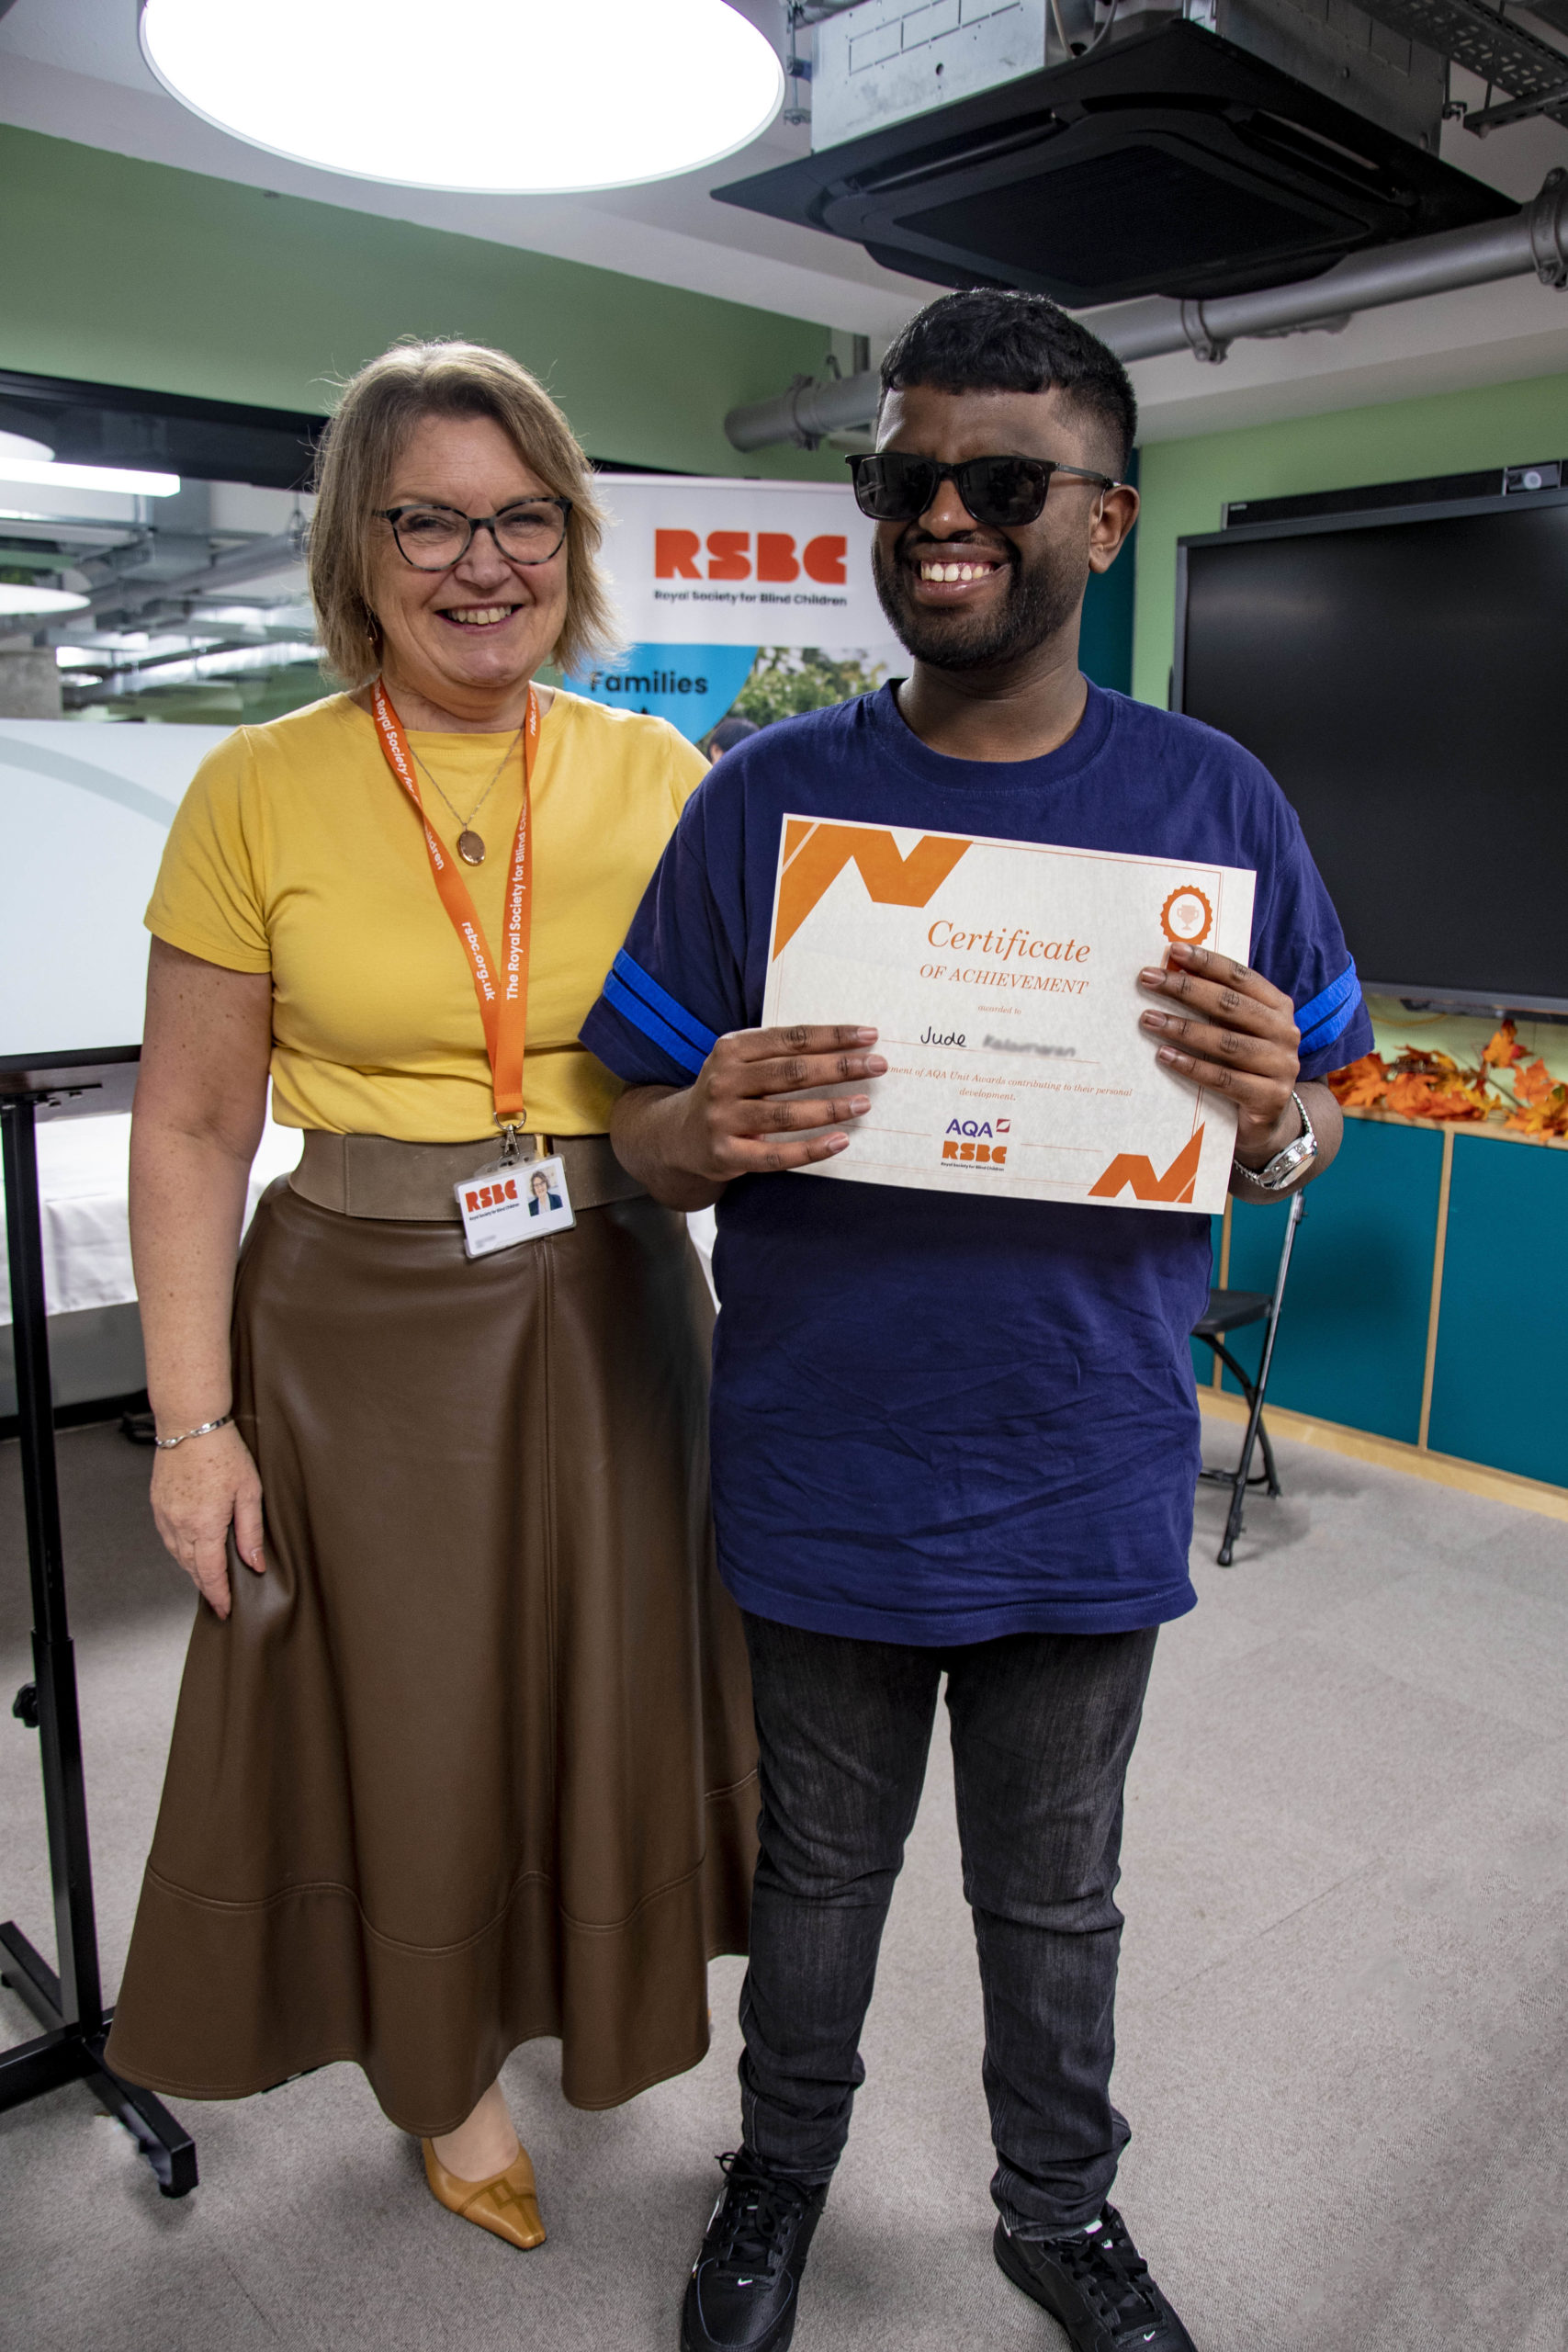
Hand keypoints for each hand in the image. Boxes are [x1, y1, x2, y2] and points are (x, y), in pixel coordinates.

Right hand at [149, 1421, 264, 1620]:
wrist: (191, 1425)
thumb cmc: (223, 1452)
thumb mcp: (249, 1491)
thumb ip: (251, 1531)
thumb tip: (254, 1563)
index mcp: (205, 1524)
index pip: (210, 1572)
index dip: (218, 1594)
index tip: (225, 1609)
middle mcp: (179, 1524)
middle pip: (191, 1568)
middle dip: (206, 1586)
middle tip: (219, 1599)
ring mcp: (165, 1515)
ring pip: (177, 1555)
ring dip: (193, 1570)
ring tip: (208, 1578)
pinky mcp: (157, 1505)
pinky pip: (168, 1538)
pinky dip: (180, 1550)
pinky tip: (191, 1550)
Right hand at [672, 1023, 886, 1180]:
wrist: (679, 1136)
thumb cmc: (728, 1092)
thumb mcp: (741, 1063)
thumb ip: (780, 1053)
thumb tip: (845, 1046)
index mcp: (732, 1049)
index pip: (790, 1039)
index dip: (832, 1037)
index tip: (868, 1036)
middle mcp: (724, 1080)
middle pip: (791, 1072)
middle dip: (839, 1068)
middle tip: (877, 1066)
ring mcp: (722, 1119)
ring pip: (786, 1114)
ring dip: (830, 1108)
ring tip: (863, 1104)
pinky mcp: (726, 1154)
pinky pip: (776, 1155)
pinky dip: (811, 1149)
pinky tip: (840, 1141)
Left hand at [1137, 942, 1300, 1165]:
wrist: (1267, 1120)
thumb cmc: (1242, 1066)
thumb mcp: (1237, 1031)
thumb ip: (1217, 1006)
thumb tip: (1170, 973)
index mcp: (1278, 1007)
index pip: (1240, 977)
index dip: (1207, 962)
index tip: (1173, 951)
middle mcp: (1285, 1032)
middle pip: (1230, 1005)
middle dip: (1186, 989)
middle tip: (1148, 979)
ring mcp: (1282, 1066)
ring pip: (1226, 1042)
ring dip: (1183, 1028)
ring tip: (1148, 1018)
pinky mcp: (1270, 1097)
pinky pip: (1224, 1078)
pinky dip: (1192, 1066)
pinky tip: (1164, 1056)